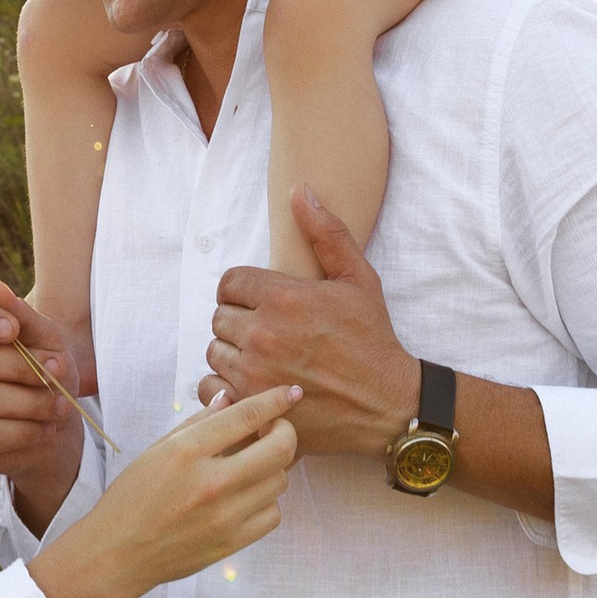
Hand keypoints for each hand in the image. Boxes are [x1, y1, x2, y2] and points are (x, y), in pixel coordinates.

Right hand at [0, 277, 84, 521]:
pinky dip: (25, 430)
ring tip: (60, 406)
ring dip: (31, 401)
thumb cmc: (45, 376)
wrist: (55, 428)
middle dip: (22, 366)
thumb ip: (22, 315)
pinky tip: (45, 428)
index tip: (12, 329)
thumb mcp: (47, 342)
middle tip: (58, 371)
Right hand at [31, 383, 302, 597]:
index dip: (276, 400)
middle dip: (284, 433)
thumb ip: (198, 422)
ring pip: (280, 481)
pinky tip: (246, 496)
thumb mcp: (157, 449)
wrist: (117, 554)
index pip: (246, 416)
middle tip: (272, 432)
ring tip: (251, 466)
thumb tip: (230, 398)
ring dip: (272, 468)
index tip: (292, 393)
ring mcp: (225, 516)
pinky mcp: (232, 543)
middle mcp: (211, 482)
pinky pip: (273, 515)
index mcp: (187, 451)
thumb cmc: (132, 498)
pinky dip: (266, 501)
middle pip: (279, 448)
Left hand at [200, 186, 418, 457]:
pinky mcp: (251, 406)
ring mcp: (254, 373)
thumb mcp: (358, 278)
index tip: (260, 303)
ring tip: (263, 358)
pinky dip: (223, 387)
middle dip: (240, 321)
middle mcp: (262, 333)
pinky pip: (209, 387)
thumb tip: (300, 191)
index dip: (243, 291)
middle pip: (220, 317)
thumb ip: (326, 233)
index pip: (229, 282)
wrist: (387, 403)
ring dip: (232, 353)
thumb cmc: (372, 338)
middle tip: (268, 332)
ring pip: (214, 351)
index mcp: (283, 297)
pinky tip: (251, 383)